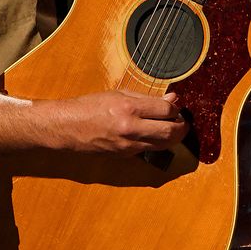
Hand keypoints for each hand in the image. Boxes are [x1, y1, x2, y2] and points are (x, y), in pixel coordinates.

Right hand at [49, 89, 188, 156]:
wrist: (68, 127)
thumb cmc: (90, 106)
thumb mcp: (119, 94)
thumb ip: (147, 98)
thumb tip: (171, 99)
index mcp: (129, 108)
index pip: (166, 111)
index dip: (175, 109)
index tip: (175, 106)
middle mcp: (131, 128)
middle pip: (170, 132)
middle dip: (181, 127)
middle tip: (182, 121)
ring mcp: (129, 145)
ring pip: (163, 145)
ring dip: (172, 137)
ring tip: (171, 128)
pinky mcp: (126, 155)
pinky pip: (149, 149)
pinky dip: (157, 142)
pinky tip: (153, 134)